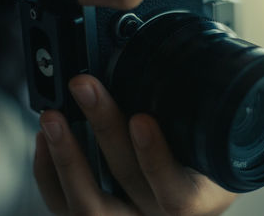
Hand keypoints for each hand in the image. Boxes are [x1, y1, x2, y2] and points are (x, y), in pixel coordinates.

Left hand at [34, 75, 236, 215]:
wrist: (192, 191)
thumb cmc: (205, 165)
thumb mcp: (217, 146)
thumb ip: (203, 118)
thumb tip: (192, 63)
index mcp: (194, 199)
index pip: (176, 192)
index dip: (155, 157)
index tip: (141, 119)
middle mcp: (155, 213)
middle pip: (126, 183)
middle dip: (104, 129)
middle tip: (86, 87)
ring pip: (88, 207)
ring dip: (67, 158)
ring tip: (54, 117)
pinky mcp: (99, 212)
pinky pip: (66, 206)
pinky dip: (50, 173)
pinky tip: (46, 140)